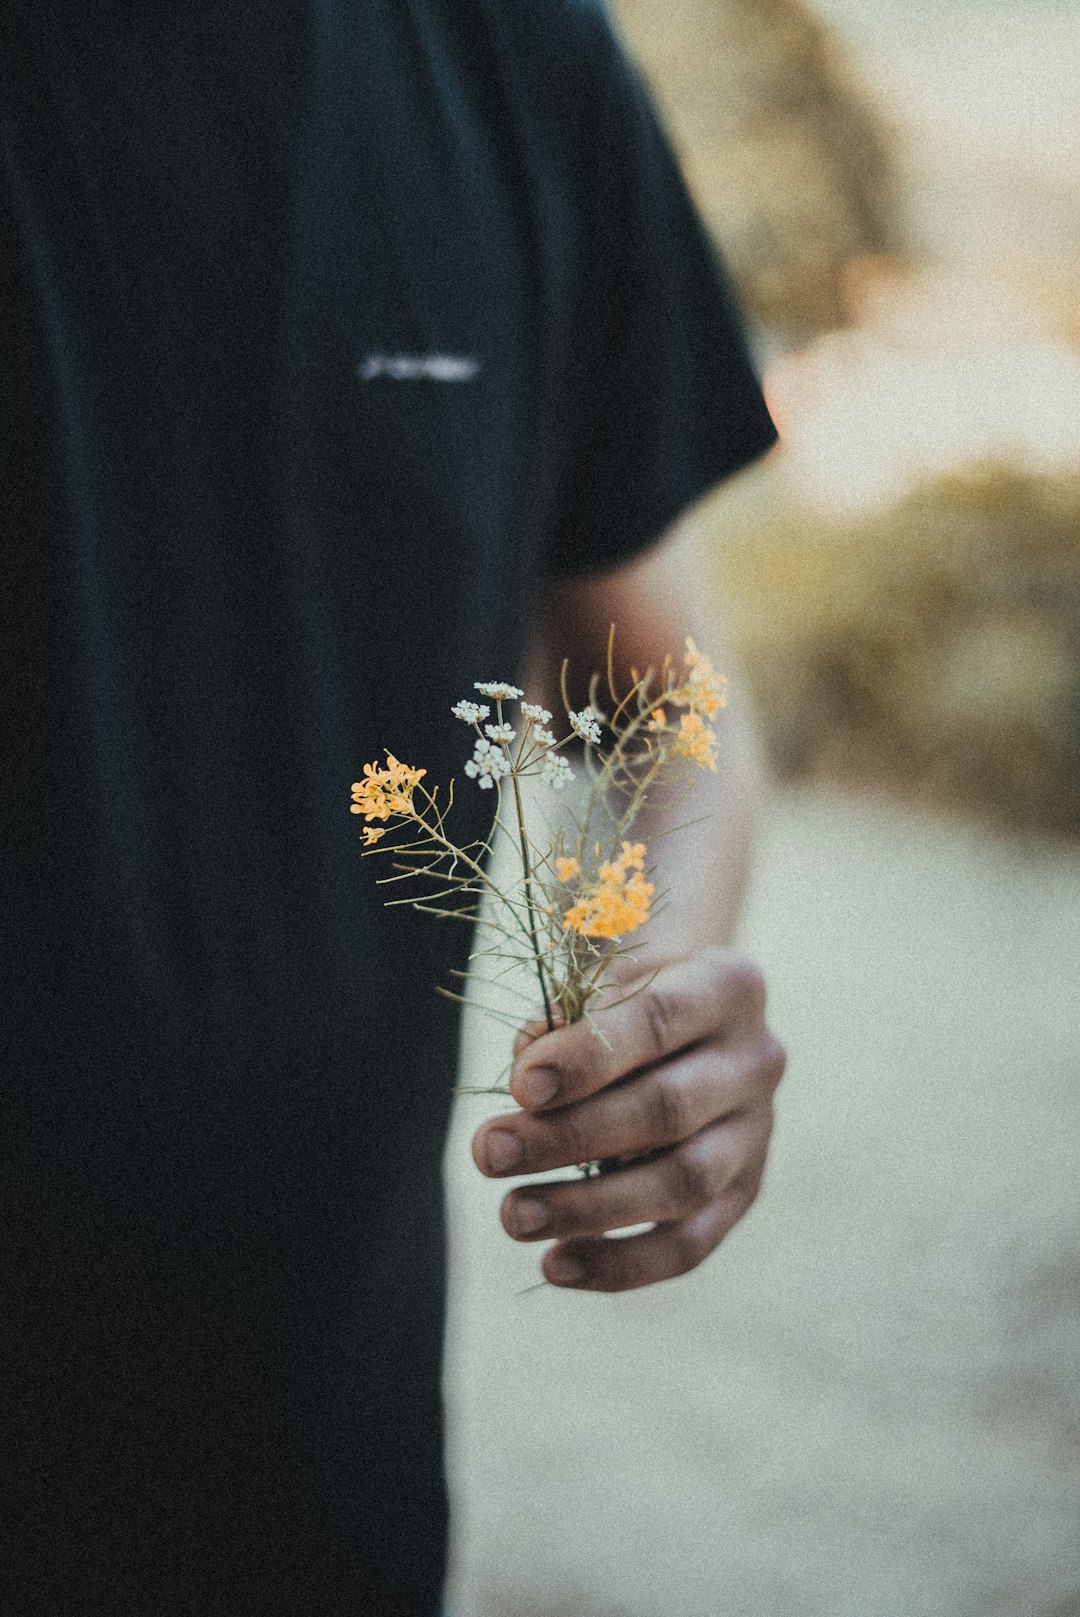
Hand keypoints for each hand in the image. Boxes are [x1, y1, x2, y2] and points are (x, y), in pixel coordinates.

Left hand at [471, 948, 785, 1291]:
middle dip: (570, 1138)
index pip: (658, 1021)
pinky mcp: (744, 1193)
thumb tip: (526, 1085)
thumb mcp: (600, 984)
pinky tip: (556, 1265)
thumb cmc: (627, 998)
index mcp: (725, 987)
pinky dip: (622, 1264)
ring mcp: (757, 1133)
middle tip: (489, 1153)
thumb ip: (564, 1023)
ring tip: (515, 1215)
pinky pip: (690, 1244)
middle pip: (668, 1110)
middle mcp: (756, 1060)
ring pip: (684, 1184)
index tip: (520, 1086)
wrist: (691, 1021)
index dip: (587, 1059)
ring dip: (589, 1208)